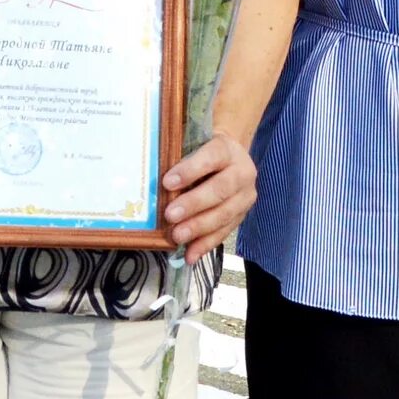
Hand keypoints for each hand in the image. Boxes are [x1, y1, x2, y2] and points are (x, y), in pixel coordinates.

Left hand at [161, 130, 257, 262]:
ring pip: (224, 214)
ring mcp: (245, 196)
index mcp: (227, 149)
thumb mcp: (194, 144)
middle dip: (194, 204)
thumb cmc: (203, 150)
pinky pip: (224, 232)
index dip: (190, 170)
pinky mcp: (241, 216)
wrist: (230, 158)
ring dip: (199, 228)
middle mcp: (242, 172)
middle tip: (170, 215)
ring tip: (177, 236)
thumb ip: (178, 155)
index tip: (167, 182)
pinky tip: (190, 254)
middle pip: (220, 189)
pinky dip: (205, 245)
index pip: (212, 157)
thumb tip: (153, 177)